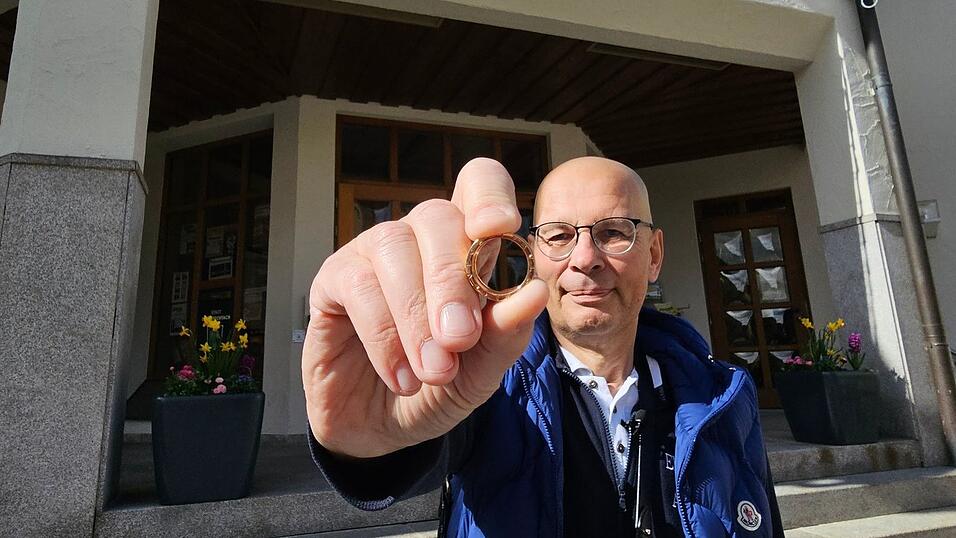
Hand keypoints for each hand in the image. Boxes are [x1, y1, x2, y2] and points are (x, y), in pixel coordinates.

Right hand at [302, 158, 549, 457]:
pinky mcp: (333, 280)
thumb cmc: (437, 387)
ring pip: (393, 248)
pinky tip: (401, 377)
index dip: (488, 195)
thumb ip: (506, 334)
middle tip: (459, 340)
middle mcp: (418, 238)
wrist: (382, 432)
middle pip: (436, 216)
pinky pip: (357, 285)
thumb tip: (534, 292)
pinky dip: (384, 335)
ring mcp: (372, 254)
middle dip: (452, 281)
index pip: (478, 184)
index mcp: (466, 246)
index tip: (499, 228)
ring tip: (433, 371)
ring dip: (416, 315)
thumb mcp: (481, 372)